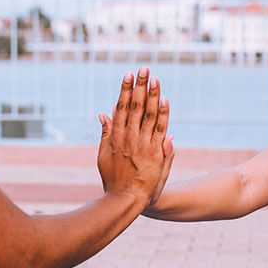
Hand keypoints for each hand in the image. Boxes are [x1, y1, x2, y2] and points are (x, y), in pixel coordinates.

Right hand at [97, 67, 174, 204]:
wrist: (127, 199)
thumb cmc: (113, 179)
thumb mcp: (103, 155)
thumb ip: (105, 133)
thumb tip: (104, 112)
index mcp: (116, 137)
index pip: (122, 108)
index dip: (126, 90)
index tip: (129, 75)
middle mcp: (129, 137)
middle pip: (136, 106)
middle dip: (140, 86)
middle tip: (144, 68)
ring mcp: (143, 144)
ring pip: (149, 115)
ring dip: (153, 95)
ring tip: (155, 78)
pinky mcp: (155, 153)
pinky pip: (160, 129)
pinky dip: (163, 115)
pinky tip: (165, 100)